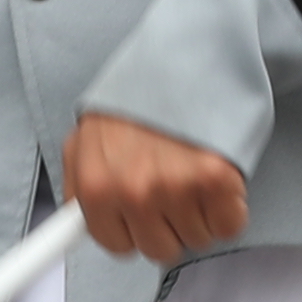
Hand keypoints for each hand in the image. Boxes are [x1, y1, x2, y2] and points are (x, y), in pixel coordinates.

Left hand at [61, 109, 245, 265]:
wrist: (187, 52)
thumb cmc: (142, 94)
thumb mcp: (89, 137)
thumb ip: (81, 184)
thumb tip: (72, 228)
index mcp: (95, 186)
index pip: (115, 245)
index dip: (133, 230)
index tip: (141, 221)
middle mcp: (132, 193)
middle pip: (159, 248)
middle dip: (168, 222)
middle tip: (172, 182)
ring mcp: (175, 188)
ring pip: (196, 238)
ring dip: (199, 212)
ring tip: (192, 168)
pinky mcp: (217, 181)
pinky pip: (228, 226)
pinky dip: (229, 208)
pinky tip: (217, 176)